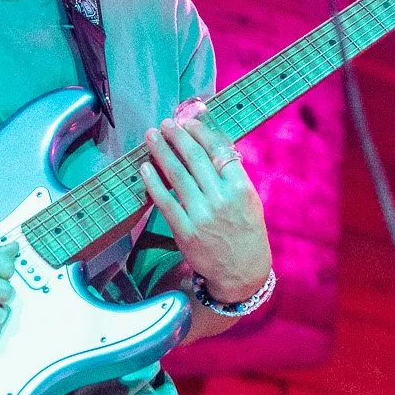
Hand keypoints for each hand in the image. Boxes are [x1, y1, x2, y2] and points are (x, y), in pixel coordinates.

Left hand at [139, 102, 271, 303]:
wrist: (241, 272)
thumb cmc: (246, 232)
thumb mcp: (249, 200)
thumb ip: (232, 176)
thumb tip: (210, 145)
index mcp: (240, 188)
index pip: (218, 152)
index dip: (200, 133)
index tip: (188, 122)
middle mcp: (221, 199)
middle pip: (195, 159)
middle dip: (177, 137)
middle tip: (165, 123)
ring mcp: (201, 215)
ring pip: (177, 176)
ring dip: (162, 152)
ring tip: (152, 136)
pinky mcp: (185, 231)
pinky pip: (165, 202)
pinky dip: (153, 182)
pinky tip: (145, 167)